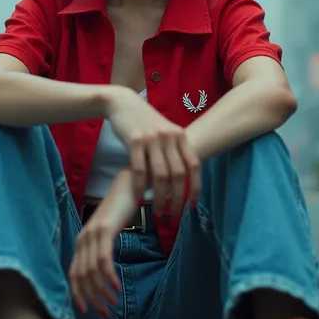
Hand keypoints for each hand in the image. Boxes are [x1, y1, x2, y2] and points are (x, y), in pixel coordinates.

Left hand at [69, 168, 137, 317]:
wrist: (129, 184)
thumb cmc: (121, 209)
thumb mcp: (108, 232)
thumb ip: (102, 249)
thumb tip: (103, 272)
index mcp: (82, 241)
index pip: (73, 275)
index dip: (79, 296)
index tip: (89, 312)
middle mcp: (83, 239)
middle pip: (82, 278)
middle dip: (93, 299)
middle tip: (106, 314)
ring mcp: (92, 234)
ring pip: (92, 272)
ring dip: (102, 292)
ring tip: (114, 303)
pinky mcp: (105, 230)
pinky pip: (104, 260)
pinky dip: (109, 277)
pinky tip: (117, 287)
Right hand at [106, 87, 200, 214]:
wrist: (123, 103)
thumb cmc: (145, 122)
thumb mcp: (165, 132)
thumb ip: (175, 150)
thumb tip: (183, 177)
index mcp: (180, 135)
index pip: (194, 165)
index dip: (195, 187)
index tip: (192, 205)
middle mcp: (169, 137)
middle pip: (179, 174)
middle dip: (177, 198)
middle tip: (173, 215)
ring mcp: (152, 138)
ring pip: (160, 175)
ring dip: (160, 197)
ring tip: (158, 211)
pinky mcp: (134, 140)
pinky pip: (140, 169)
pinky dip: (140, 187)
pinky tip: (140, 198)